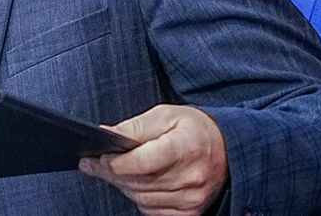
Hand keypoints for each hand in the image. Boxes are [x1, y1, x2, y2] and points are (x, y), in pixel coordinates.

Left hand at [80, 104, 227, 214]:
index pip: (142, 162)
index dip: (116, 162)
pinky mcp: (191, 211)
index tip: (98, 157)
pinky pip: (153, 210)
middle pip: (138, 182)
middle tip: (93, 163)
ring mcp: (192, 198)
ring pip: (142, 198)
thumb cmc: (193, 130)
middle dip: (111, 173)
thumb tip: (105, 134)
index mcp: (185, 148)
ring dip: (123, 185)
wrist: (228, 149)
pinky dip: (140, 198)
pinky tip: (137, 183)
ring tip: (114, 171)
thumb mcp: (165, 115)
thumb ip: (134, 127)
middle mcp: (192, 177)